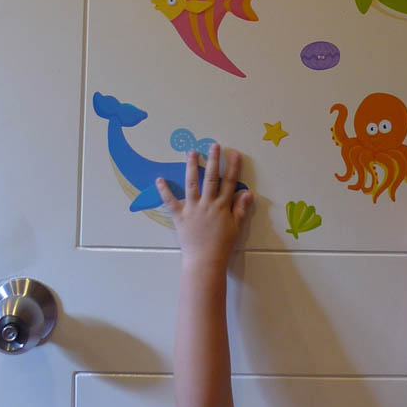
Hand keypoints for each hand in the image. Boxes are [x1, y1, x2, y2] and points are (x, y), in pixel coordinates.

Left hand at [157, 144, 252, 272]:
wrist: (205, 261)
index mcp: (222, 206)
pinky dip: (163, 191)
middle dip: (213, 160)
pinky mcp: (179, 216)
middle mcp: (207, 204)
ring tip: (191, 152)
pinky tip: (159, 179)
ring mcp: (192, 208)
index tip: (235, 153)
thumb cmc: (222, 246)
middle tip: (214, 145)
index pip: (229, 183)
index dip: (232, 167)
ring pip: (192, 184)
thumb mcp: (236, 228)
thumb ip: (240, 209)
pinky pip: (170, 202)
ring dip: (191, 167)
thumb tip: (247, 192)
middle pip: (211, 178)